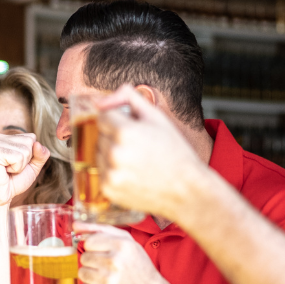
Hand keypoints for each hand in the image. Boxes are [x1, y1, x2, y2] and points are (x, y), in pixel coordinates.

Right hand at [0, 133, 48, 207]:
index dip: (31, 155)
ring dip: (21, 165)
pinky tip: (4, 171)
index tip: (17, 164)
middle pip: (30, 141)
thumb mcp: (33, 166)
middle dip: (26, 160)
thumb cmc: (13, 181)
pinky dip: (16, 168)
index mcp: (6, 138)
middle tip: (11, 169)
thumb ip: (41, 154)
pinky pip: (19, 157)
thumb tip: (38, 144)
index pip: (32, 138)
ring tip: (7, 170)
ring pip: (26, 149)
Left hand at [75, 222, 161, 283]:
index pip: (89, 242)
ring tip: (107, 278)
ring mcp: (109, 282)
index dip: (96, 248)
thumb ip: (101, 230)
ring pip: (82, 273)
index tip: (106, 253)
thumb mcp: (127, 242)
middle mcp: (115, 262)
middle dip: (94, 262)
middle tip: (109, 267)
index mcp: (122, 245)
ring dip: (91, 276)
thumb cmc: (137, 266)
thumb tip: (76, 225)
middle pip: (84, 257)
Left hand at [94, 84, 206, 219]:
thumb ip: (132, 99)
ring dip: (111, 154)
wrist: (186, 190)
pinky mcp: (109, 189)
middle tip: (138, 147)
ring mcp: (111, 173)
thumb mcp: (158, 119)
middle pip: (99, 135)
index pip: (102, 116)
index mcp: (125, 131)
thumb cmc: (175, 153)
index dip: (116, 120)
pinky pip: (100, 173)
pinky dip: (112, 172)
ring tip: (136, 161)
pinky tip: (132, 174)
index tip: (130, 129)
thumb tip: (109, 93)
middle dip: (114, 137)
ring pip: (98, 154)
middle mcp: (115, 152)